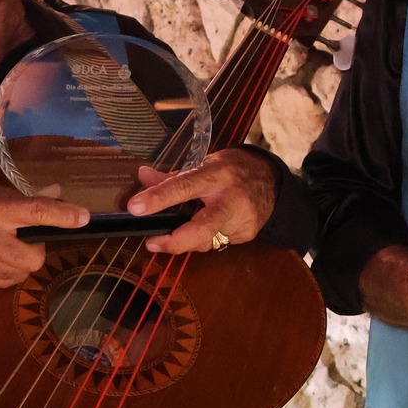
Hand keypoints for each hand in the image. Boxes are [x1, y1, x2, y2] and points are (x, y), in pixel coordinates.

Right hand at [0, 180, 87, 288]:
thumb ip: (20, 197)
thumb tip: (56, 192)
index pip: (35, 213)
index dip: (62, 215)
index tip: (82, 217)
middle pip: (33, 256)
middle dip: (35, 249)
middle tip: (25, 238)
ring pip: (20, 273)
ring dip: (20, 262)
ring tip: (4, 247)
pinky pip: (2, 282)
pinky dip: (4, 272)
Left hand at [125, 149, 276, 254]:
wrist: (273, 181)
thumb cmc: (233, 169)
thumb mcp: (205, 164)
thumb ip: (174, 176)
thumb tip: (143, 177)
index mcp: (216, 175)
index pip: (183, 187)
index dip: (158, 198)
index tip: (135, 208)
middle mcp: (230, 198)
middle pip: (202, 227)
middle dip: (175, 240)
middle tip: (152, 243)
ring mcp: (241, 220)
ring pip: (205, 240)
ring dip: (188, 238)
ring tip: (182, 229)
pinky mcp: (247, 234)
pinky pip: (216, 242)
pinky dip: (206, 238)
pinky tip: (210, 225)